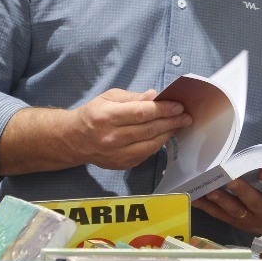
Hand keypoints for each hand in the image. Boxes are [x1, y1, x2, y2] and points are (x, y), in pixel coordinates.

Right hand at [67, 88, 191, 170]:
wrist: (74, 139)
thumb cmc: (93, 114)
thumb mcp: (108, 97)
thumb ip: (132, 97)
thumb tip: (154, 96)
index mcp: (107, 116)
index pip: (141, 113)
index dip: (163, 109)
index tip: (178, 106)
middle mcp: (112, 137)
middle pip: (149, 129)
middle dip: (171, 121)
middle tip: (186, 116)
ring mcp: (117, 154)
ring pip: (150, 144)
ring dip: (168, 134)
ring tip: (179, 125)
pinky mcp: (121, 164)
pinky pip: (146, 154)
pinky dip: (157, 144)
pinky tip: (163, 135)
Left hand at [193, 132, 261, 237]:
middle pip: (254, 202)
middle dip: (242, 192)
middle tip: (231, 180)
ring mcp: (251, 219)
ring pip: (235, 211)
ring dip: (221, 201)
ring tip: (209, 190)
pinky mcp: (236, 222)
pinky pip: (220, 215)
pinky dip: (206, 207)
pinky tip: (195, 198)